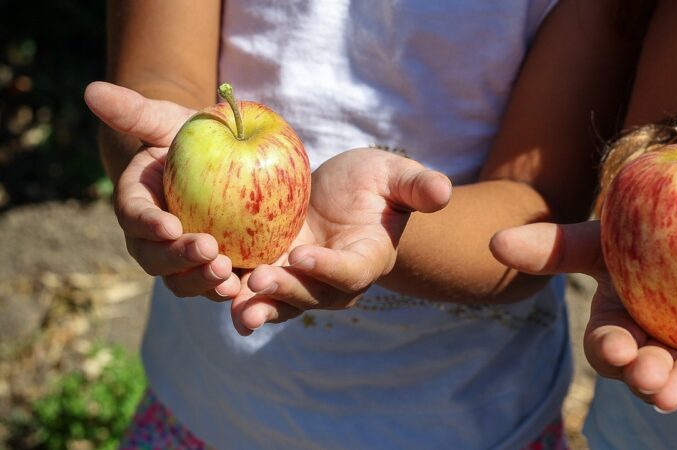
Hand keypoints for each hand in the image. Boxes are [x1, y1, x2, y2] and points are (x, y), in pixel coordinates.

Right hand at [84, 82, 239, 299]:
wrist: (219, 162)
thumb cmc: (189, 138)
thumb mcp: (167, 120)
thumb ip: (135, 111)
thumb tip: (92, 90)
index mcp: (137, 205)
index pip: (135, 217)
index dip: (148, 224)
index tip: (169, 225)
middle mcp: (154, 240)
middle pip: (156, 259)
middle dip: (179, 260)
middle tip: (209, 250)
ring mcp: (183, 261)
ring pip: (184, 282)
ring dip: (203, 282)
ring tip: (228, 276)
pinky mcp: (214, 270)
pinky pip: (216, 288)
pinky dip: (229, 295)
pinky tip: (249, 290)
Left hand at [230, 148, 451, 333]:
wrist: (341, 197)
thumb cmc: (373, 184)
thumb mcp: (394, 176)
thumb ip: (416, 186)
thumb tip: (443, 191)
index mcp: (368, 258)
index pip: (351, 272)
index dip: (330, 269)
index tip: (305, 255)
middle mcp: (334, 281)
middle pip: (311, 296)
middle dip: (286, 292)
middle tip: (258, 281)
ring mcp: (301, 281)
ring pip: (280, 302)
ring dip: (256, 305)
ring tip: (232, 304)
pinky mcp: (273, 272)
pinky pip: (254, 289)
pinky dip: (234, 291)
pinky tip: (210, 285)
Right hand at [490, 220, 676, 430]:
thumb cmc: (649, 238)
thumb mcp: (603, 240)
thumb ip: (554, 247)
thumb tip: (494, 242)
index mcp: (619, 327)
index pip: (607, 346)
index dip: (609, 350)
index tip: (616, 347)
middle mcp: (654, 349)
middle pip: (645, 372)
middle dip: (645, 377)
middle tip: (649, 375)